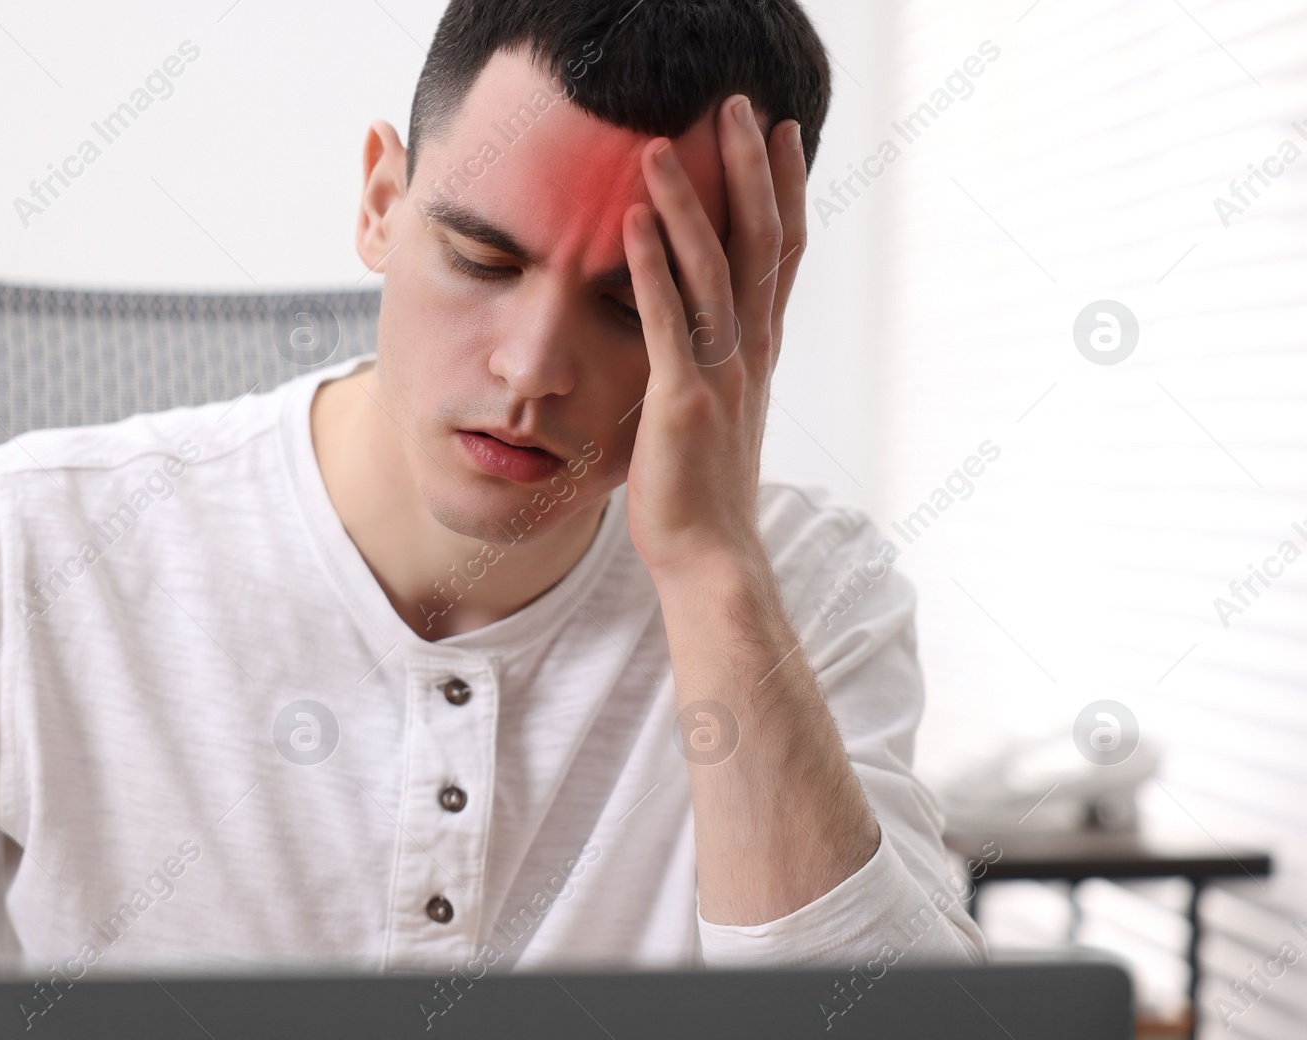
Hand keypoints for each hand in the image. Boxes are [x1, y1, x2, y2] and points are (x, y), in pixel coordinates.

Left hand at [621, 97, 807, 580]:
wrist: (710, 556)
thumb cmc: (701, 488)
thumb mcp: (712, 409)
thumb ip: (706, 360)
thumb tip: (689, 331)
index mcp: (759, 350)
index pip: (782, 252)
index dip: (784, 187)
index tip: (779, 131)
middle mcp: (751, 352)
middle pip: (762, 240)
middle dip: (750, 169)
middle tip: (738, 104)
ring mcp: (722, 373)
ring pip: (716, 269)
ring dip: (691, 201)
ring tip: (662, 144)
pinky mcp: (684, 399)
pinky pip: (669, 320)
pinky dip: (653, 267)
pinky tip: (634, 219)